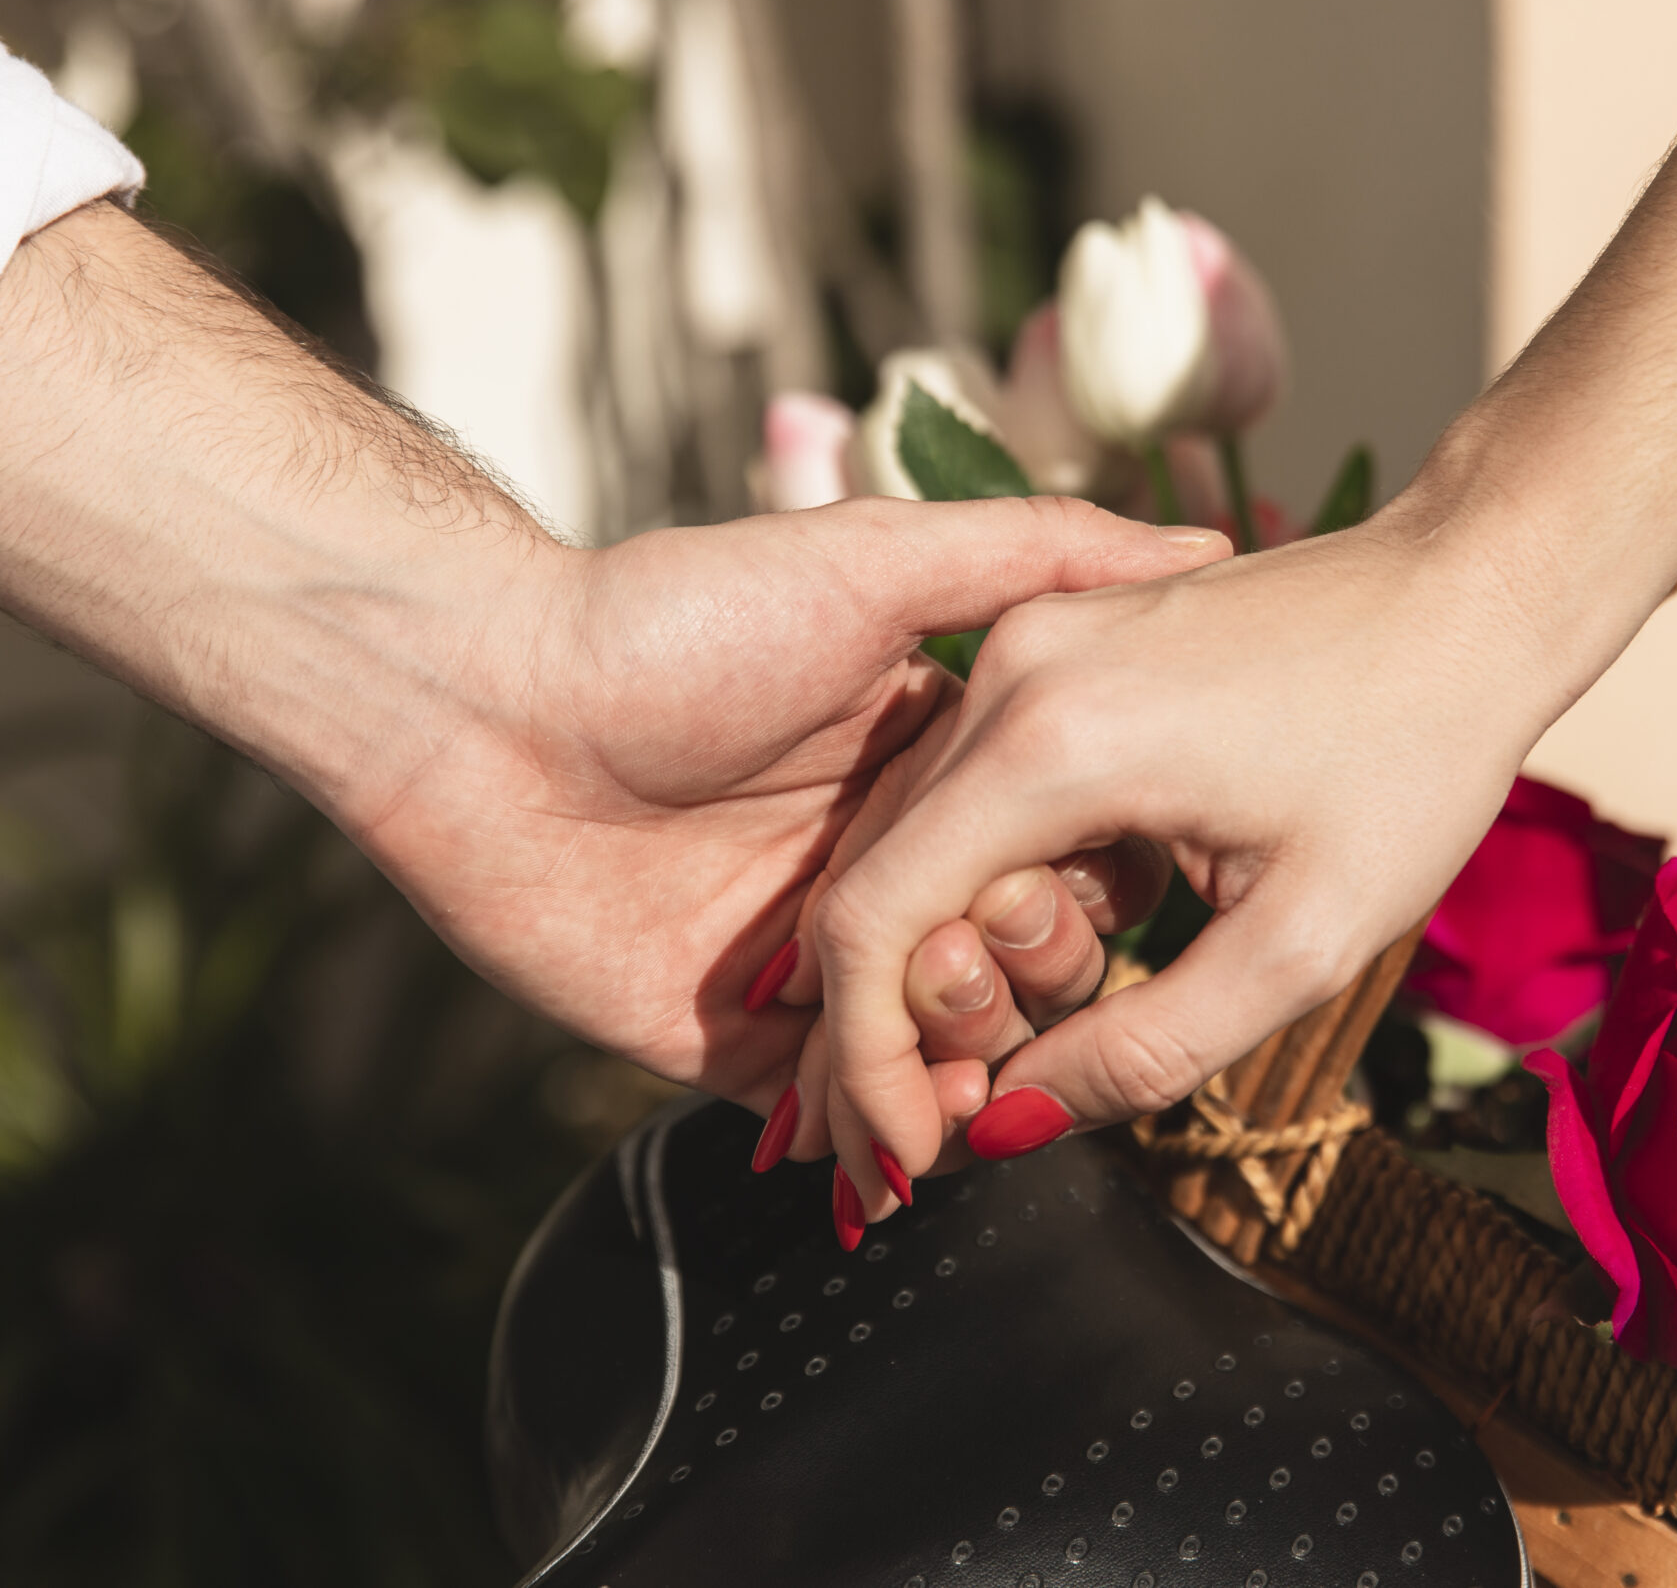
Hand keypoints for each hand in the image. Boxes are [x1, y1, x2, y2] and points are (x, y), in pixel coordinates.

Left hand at [0, 200, 1231, 1118]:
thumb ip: (1038, 551)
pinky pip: (846, 1116)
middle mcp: (888, 868)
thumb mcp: (875, 560)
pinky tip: (914, 1126)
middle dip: (1031, 968)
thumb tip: (1198, 544)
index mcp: (933, 766)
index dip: (1087, 877)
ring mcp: (818, 965)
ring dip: (969, 1051)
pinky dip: (891, 1132)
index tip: (1072, 869)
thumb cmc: (670, 620)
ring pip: (950, 1050)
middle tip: (982, 931)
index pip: (1064, 850)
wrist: (479, 706)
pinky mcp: (740, 1047)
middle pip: (1022, 962)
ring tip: (933, 1014)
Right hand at [804, 483, 1586, 1218]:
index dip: (868, 1061)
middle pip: (883, 882)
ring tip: (1099, 969)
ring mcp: (1023, 641)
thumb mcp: (1304, 943)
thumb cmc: (1415, 752)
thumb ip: (1146, 1051)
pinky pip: (974, 786)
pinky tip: (1110, 898)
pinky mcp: (1048, 638)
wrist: (1473, 590)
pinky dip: (1004, 871)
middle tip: (1015, 1080)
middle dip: (925, 1014)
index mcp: (1056, 742)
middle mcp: (1011, 672)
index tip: (915, 1152)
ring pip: (923, 837)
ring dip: (974, 940)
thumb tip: (1009, 1124)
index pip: (872, 921)